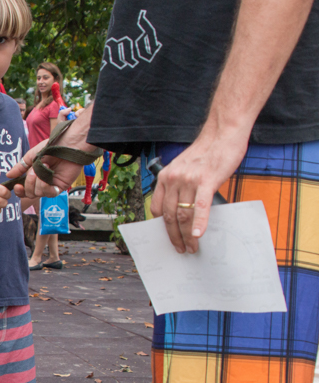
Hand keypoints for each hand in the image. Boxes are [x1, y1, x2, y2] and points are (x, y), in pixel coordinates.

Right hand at [6, 103, 95, 199]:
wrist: (67, 145)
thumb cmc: (51, 147)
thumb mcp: (31, 156)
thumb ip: (20, 167)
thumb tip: (8, 175)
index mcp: (34, 176)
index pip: (24, 190)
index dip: (19, 190)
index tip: (17, 185)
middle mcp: (42, 182)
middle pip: (29, 193)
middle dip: (29, 183)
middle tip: (33, 171)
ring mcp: (51, 185)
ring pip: (38, 193)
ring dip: (38, 181)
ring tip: (44, 167)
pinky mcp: (60, 187)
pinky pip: (49, 193)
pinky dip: (45, 187)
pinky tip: (47, 179)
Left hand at [151, 131, 246, 253]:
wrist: (222, 133)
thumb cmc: (207, 152)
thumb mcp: (185, 168)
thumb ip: (180, 186)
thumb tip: (184, 209)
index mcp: (165, 177)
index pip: (158, 208)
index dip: (162, 226)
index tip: (168, 237)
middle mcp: (173, 179)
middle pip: (170, 216)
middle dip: (174, 236)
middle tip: (180, 248)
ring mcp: (189, 180)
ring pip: (184, 215)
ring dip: (187, 235)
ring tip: (192, 246)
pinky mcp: (206, 181)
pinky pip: (200, 207)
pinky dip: (199, 223)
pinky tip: (198, 235)